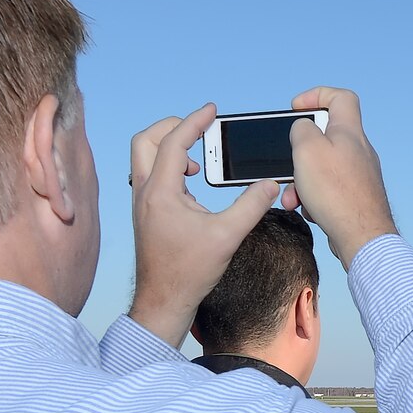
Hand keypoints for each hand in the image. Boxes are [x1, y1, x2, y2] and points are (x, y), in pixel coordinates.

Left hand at [127, 106, 280, 345]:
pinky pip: (150, 176)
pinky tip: (192, 187)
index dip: (194, 122)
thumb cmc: (190, 272)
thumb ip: (251, 206)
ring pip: (144, 158)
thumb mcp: (228, 236)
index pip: (174, 142)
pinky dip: (169, 168)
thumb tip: (271, 184)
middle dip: (172, 127)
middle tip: (199, 129)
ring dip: (169, 148)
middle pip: (146, 140)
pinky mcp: (144, 214)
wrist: (163, 301)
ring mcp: (141, 203)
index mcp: (161, 192)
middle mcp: (144, 192)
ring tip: (199, 162)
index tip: (212, 110)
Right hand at [280, 87, 396, 267]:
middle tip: (289, 164)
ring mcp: (358, 175)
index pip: (341, 98)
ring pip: (322, 169)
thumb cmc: (337, 193)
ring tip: (293, 198)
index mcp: (349, 132)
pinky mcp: (355, 198)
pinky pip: (328, 190)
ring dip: (301, 181)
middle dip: (299, 153)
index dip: (317, 96)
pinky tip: (311, 211)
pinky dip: (314, 198)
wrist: (362, 237)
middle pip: (324, 138)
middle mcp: (358, 150)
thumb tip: (302, 128)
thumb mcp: (307, 149)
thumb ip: (301, 130)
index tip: (297, 108)